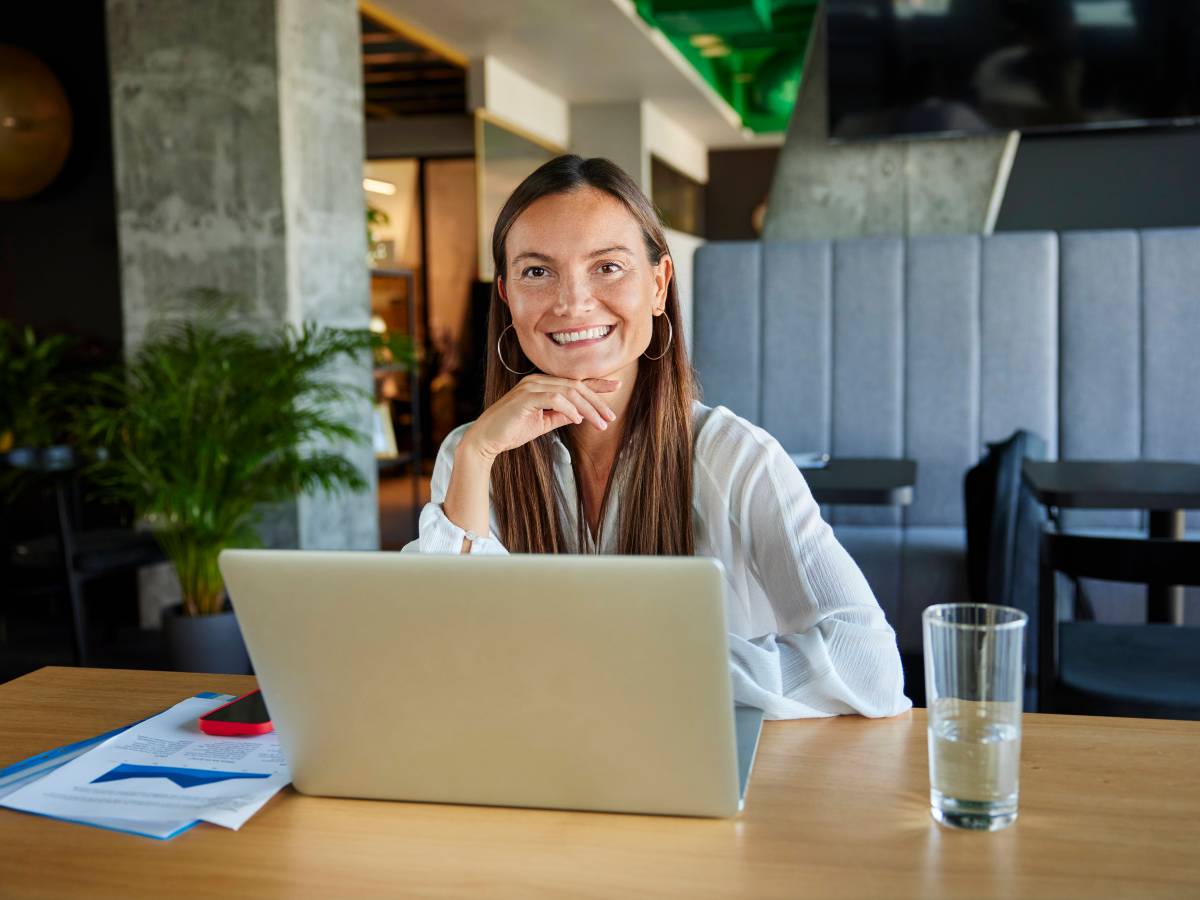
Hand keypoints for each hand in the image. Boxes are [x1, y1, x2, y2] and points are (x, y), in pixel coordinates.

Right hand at [460, 375, 619, 461]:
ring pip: (568, 392)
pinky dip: (569, 409)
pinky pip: (554, 399)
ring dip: (588, 408)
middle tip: (611, 417)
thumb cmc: (512, 431)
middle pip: (575, 386)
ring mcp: (530, 387)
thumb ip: (561, 415)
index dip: (596, 384)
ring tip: (600, 423)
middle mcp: (536, 380)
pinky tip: (578, 420)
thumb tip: (582, 414)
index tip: (616, 387)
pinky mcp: (525, 397)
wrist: (486, 439)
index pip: (574, 381)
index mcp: (541, 383)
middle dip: (597, 401)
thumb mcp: (543, 423)